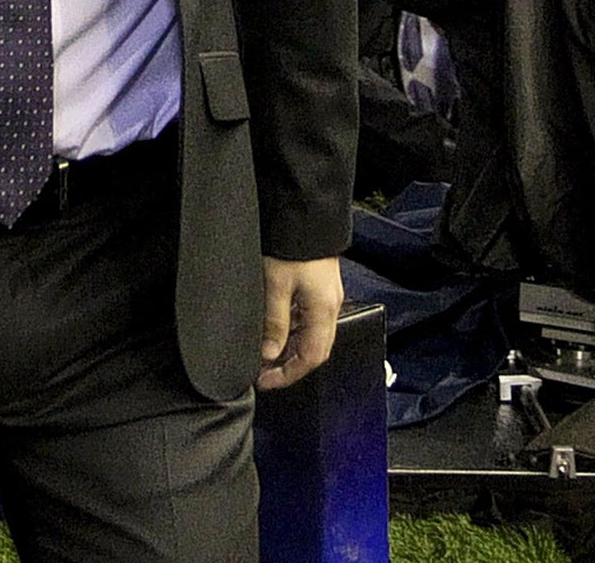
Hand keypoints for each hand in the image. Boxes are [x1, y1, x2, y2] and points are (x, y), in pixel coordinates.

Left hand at [258, 256, 342, 391]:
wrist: (306, 213)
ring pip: (313, 334)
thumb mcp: (275, 286)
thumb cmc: (292, 246)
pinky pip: (311, 318)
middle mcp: (330, 305)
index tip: (266, 381)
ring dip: (291, 348)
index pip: (311, 358)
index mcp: (323, 310)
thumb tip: (269, 355)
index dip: (288, 375)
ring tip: (265, 353)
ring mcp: (327, 295)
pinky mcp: (321, 285)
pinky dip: (294, 330)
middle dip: (290, 365)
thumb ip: (274, 323)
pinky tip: (276, 328)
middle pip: (316, 349)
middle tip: (264, 372)